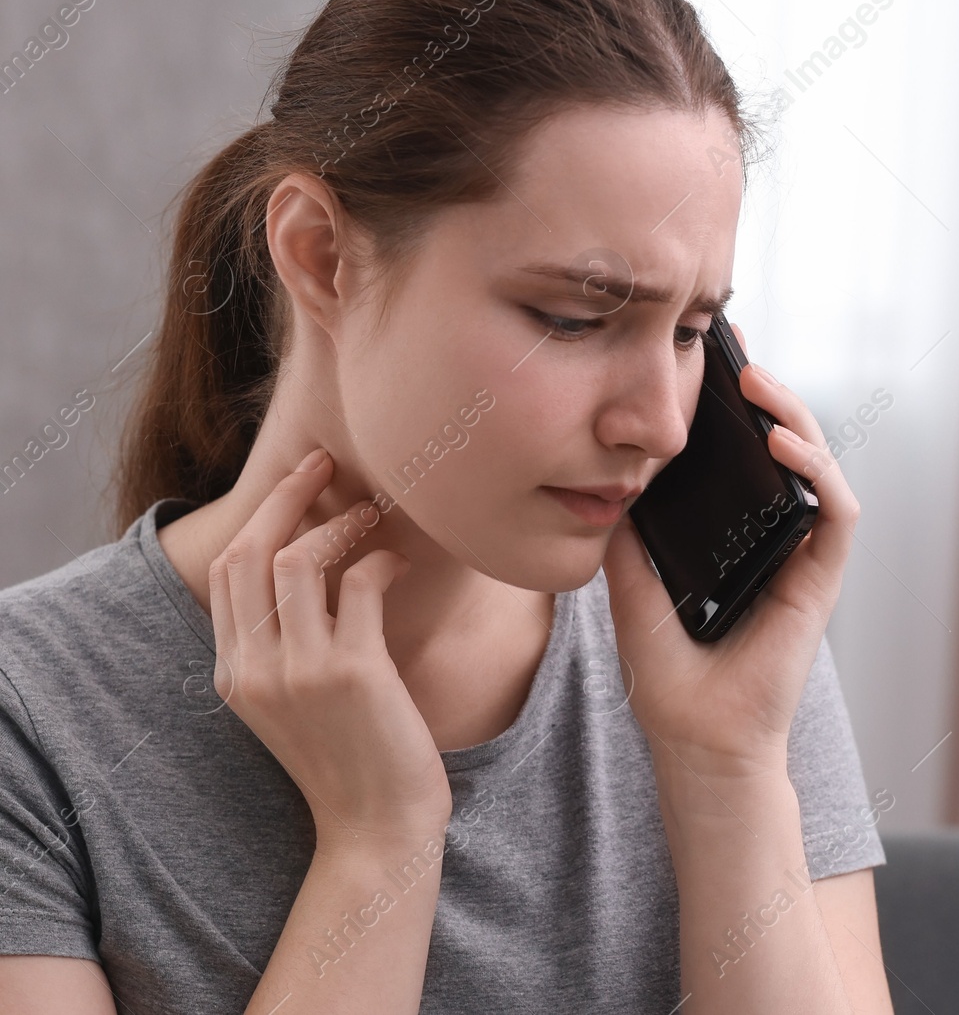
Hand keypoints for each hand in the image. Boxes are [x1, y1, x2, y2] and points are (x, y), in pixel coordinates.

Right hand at [209, 448, 452, 846]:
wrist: (376, 828)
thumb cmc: (352, 759)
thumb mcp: (296, 702)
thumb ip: (287, 646)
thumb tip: (312, 567)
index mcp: (234, 673)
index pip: (228, 569)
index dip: (261, 515)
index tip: (297, 483)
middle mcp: (255, 668)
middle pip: (250, 550)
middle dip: (287, 493)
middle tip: (326, 462)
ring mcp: (301, 670)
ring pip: (300, 558)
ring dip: (341, 523)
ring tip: (373, 516)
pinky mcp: (353, 672)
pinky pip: (361, 585)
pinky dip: (382, 561)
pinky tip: (399, 564)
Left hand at [601, 323, 860, 778]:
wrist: (695, 738)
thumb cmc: (667, 673)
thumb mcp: (631, 582)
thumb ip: (631, 530)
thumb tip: (618, 467)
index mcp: (736, 533)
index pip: (746, 455)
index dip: (737, 407)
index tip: (711, 362)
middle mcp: (775, 536)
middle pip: (787, 447)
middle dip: (769, 396)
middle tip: (739, 357)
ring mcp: (802, 555)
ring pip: (819, 466)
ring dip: (796, 418)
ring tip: (760, 386)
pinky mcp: (822, 579)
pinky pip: (837, 512)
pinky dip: (818, 471)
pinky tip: (784, 445)